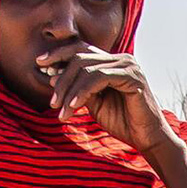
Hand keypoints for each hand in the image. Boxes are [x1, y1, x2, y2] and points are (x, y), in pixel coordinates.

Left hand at [38, 42, 179, 154]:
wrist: (147, 139)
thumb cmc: (122, 122)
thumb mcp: (93, 102)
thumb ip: (77, 87)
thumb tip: (51, 75)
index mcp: (112, 61)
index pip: (80, 49)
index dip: (58, 53)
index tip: (39, 64)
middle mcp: (121, 59)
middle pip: (80, 57)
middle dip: (61, 79)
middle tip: (52, 102)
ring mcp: (128, 66)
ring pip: (86, 68)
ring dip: (69, 90)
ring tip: (61, 110)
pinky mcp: (133, 77)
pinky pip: (99, 78)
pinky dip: (82, 92)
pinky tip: (73, 107)